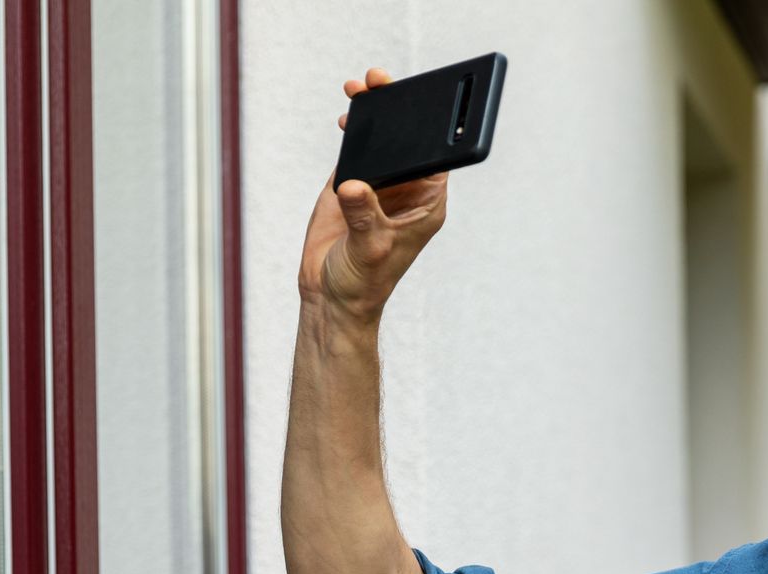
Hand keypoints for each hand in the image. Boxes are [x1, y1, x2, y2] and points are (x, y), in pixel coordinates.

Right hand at [296, 67, 448, 324]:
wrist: (330, 296)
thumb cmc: (364, 282)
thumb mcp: (371, 249)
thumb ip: (365, 215)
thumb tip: (355, 186)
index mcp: (426, 204)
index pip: (436, 156)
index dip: (432, 126)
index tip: (424, 100)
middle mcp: (406, 191)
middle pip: (408, 140)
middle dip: (397, 110)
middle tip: (381, 83)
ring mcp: (378, 185)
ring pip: (381, 140)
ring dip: (372, 115)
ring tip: (359, 91)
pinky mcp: (350, 184)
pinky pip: (355, 148)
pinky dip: (352, 130)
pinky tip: (348, 114)